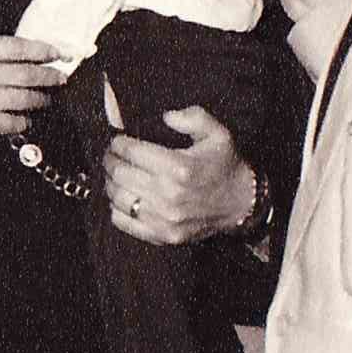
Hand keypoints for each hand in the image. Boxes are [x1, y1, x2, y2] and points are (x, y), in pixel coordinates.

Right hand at [0, 0, 65, 159]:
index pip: (18, 47)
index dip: (42, 50)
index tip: (56, 52)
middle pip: (28, 74)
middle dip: (49, 76)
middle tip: (60, 78)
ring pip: (23, 100)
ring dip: (39, 100)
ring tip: (46, 99)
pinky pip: (8, 123)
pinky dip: (21, 122)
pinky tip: (24, 120)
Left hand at [103, 106, 255, 246]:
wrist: (241, 204)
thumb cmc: (225, 166)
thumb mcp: (217, 134)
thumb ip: (193, 118)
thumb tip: (166, 117)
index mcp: (179, 167)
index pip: (132, 152)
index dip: (118, 144)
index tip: (116, 141)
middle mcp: (169, 194)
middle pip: (120, 174)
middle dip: (110, 161)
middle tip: (110, 156)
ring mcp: (164, 218)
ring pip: (117, 197)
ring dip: (110, 183)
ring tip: (113, 174)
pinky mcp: (162, 235)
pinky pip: (123, 221)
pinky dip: (116, 207)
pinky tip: (122, 196)